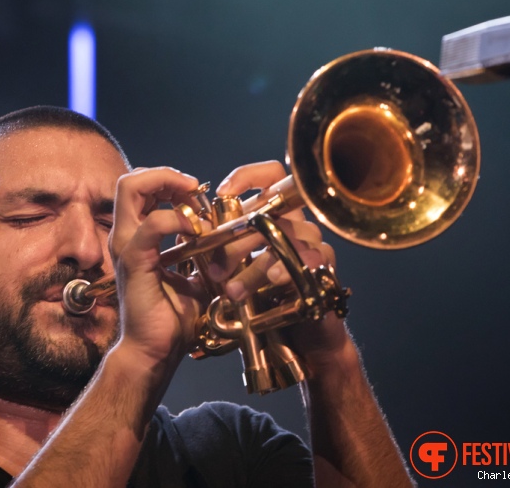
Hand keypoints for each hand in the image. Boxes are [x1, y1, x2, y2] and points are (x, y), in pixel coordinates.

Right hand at [109, 167, 207, 366]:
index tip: (197, 193)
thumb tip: (223, 235)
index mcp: (137, 237)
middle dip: (166, 175)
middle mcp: (125, 236)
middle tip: (194, 189)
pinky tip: (196, 232)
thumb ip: (201, 251)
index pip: (141, 188)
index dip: (169, 180)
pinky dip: (177, 219)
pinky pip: (152, 224)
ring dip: (168, 185)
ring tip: (194, 201)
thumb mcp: (194, 275)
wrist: (156, 350)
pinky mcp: (134, 260)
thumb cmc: (171, 317)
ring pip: (131, 187)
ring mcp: (125, 246)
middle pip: (131, 179)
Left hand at [211, 161, 352, 373]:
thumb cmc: (267, 297)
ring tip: (232, 290)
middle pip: (271, 211)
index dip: (248, 176)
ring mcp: (314, 243)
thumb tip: (184, 233)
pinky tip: (273, 281)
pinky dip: (286, 270)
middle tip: (215, 269)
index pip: (271, 176)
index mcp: (276, 217)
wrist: (300, 333)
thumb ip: (218, 248)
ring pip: (284, 239)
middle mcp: (297, 224)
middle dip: (237, 238)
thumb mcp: (237, 268)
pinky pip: (308, 260)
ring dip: (253, 265)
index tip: (222, 192)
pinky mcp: (325, 267)